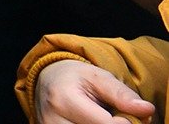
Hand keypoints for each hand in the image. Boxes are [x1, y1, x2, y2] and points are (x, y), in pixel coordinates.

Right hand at [34, 58, 155, 123]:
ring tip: (98, 118)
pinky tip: (89, 122)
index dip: (124, 123)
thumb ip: (122, 94)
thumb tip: (146, 110)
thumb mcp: (99, 77)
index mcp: (63, 100)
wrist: (48, 82)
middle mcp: (52, 119)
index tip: (124, 116)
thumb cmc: (76, 79)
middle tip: (111, 117)